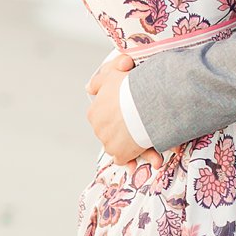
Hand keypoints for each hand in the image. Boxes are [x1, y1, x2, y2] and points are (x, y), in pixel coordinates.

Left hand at [85, 51, 157, 168]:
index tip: (131, 113)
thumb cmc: (130, 87)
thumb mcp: (110, 76)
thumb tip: (89, 88)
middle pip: (111, 132)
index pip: (103, 118)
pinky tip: (146, 150)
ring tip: (146, 137)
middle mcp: (98, 129)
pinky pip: (125, 159)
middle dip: (125, 131)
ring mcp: (108, 143)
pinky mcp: (121, 155)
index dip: (118, 116)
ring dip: (131, 144)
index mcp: (94, 113)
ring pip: (118, 146)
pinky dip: (134, 156)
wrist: (146, 101)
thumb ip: (98, 83)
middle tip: (141, 124)